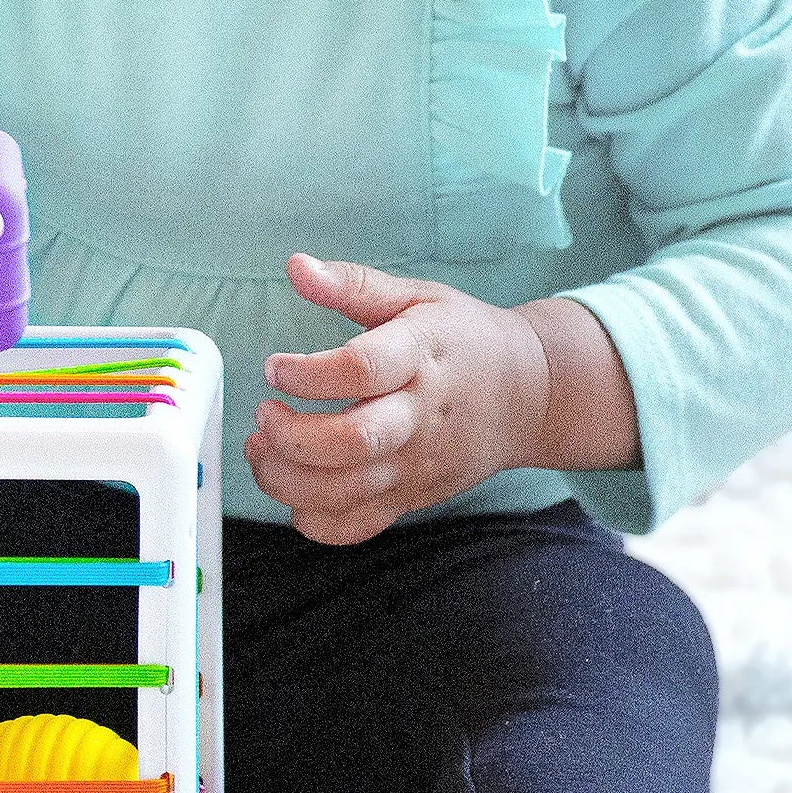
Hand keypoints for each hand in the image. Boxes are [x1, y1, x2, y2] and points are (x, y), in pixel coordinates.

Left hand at [245, 254, 553, 544]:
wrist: (528, 395)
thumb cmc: (463, 340)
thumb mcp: (417, 297)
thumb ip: (353, 283)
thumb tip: (296, 266)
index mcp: (420, 358)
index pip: (362, 370)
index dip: (308, 373)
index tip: (275, 367)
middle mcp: (418, 418)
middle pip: (352, 442)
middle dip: (290, 435)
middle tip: (266, 412)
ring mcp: (414, 466)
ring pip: (344, 492)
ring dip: (286, 479)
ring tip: (263, 449)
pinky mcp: (410, 498)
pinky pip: (356, 527)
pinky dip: (313, 521)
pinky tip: (293, 488)